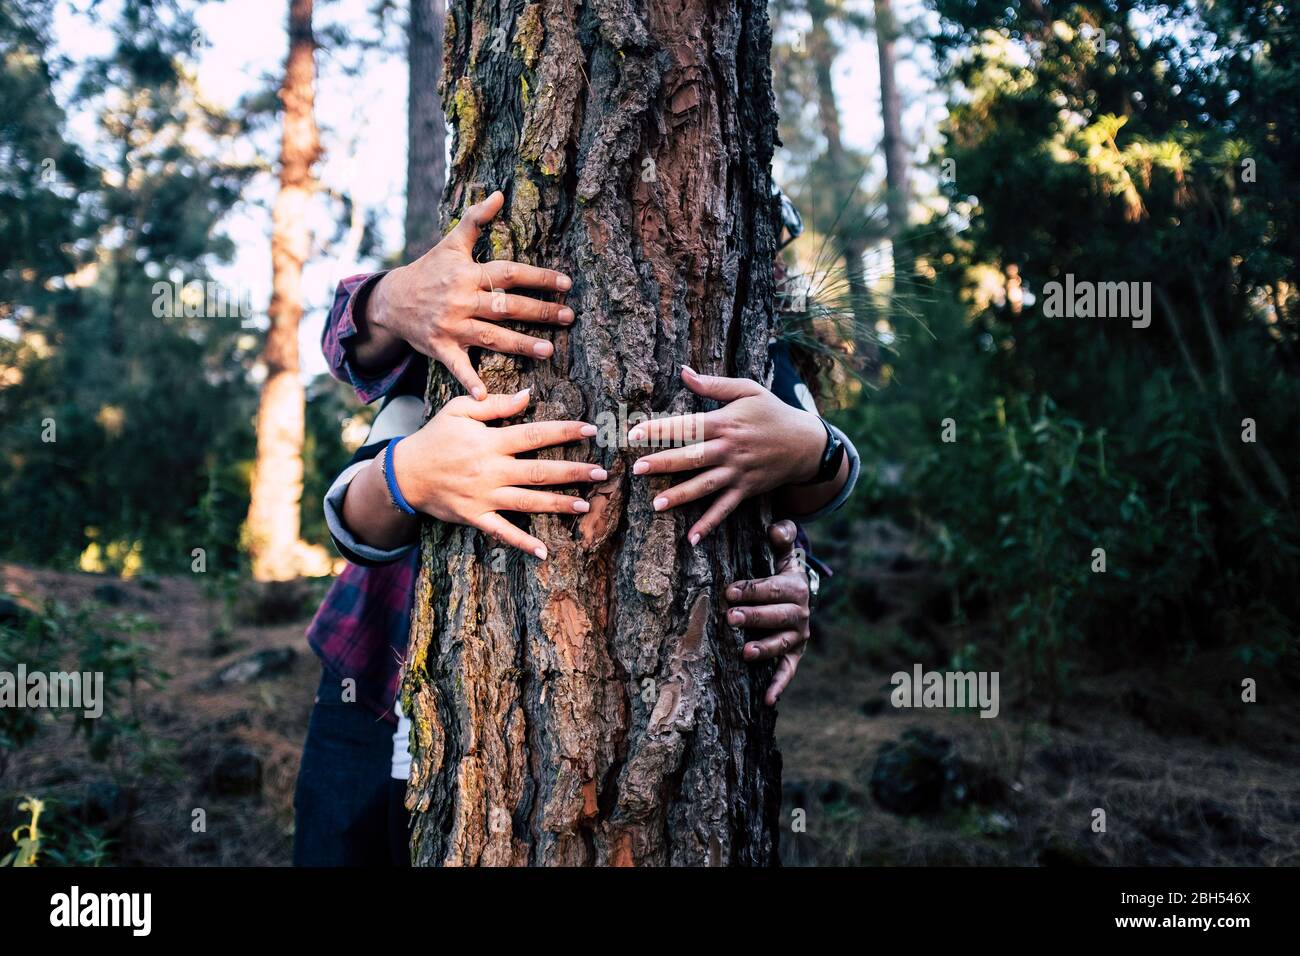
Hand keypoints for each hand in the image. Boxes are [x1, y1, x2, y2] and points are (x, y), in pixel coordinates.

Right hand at [369, 191, 574, 398]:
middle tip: (569, 316)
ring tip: (549, 350)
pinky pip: (458, 367)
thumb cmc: (429, 271)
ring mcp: (451, 326)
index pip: (510, 273)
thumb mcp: (450, 243)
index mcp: (468, 273)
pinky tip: (487, 396)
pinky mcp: (441, 348)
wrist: (391, 301)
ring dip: (520, 344)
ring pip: (492, 336)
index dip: (539, 277)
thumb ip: (476, 220)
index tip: (566, 283)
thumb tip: (499, 194)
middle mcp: (461, 299)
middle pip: (507, 306)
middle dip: (539, 311)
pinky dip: (470, 382)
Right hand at [392, 389, 604, 558]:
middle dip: (572, 472)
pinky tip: (543, 551)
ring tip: (585, 506)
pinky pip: (501, 532)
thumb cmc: (435, 437)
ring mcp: (483, 497)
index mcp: (490, 442)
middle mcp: (490, 470)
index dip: (564, 431)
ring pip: (527, 502)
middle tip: (601, 473)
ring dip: (557, 504)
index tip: (590, 429)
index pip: (534, 435)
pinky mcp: (474, 517)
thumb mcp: (459, 410)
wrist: (403, 473)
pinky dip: (522, 543)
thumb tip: (529, 395)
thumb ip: (495, 404)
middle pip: (539, 471)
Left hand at [627, 365, 826, 543]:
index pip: (688, 426)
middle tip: (638, 470)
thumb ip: (714, 384)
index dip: (660, 429)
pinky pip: (724, 509)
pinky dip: (709, 524)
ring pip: (705, 486)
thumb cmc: (772, 412)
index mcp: (725, 423)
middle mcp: (729, 450)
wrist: (807, 444)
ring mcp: (738, 473)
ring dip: (681, 496)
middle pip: (692, 457)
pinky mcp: (746, 490)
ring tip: (656, 504)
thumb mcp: (748, 390)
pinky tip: (692, 538)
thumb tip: (683, 372)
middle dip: (664, 463)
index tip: (635, 434)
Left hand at [725, 521, 810, 705]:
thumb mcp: (784, 554)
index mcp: (796, 587)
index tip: (729, 590)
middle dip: (755, 617)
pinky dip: (779, 685)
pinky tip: (767, 700)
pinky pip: (788, 672)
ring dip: (765, 648)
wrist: (798, 596)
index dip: (751, 589)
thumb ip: (782, 537)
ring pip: (782, 643)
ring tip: (746, 651)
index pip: (773, 588)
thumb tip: (776, 528)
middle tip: (731, 617)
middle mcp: (800, 613)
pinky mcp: (794, 655)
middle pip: (778, 616)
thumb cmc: (781, 572)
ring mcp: (798, 637)